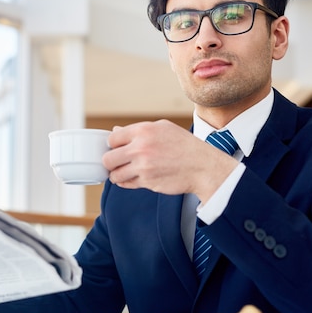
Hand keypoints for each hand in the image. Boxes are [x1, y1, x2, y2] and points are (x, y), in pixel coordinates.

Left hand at [102, 120, 237, 202]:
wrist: (203, 167)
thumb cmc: (185, 146)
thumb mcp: (163, 128)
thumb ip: (138, 130)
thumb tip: (116, 132)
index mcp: (143, 131)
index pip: (112, 138)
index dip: (113, 144)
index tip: (118, 148)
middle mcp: (141, 148)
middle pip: (108, 158)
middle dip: (111, 162)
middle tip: (117, 162)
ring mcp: (143, 167)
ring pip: (114, 175)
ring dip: (117, 174)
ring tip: (126, 172)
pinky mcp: (147, 182)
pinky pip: (126, 184)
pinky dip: (127, 182)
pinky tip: (134, 177)